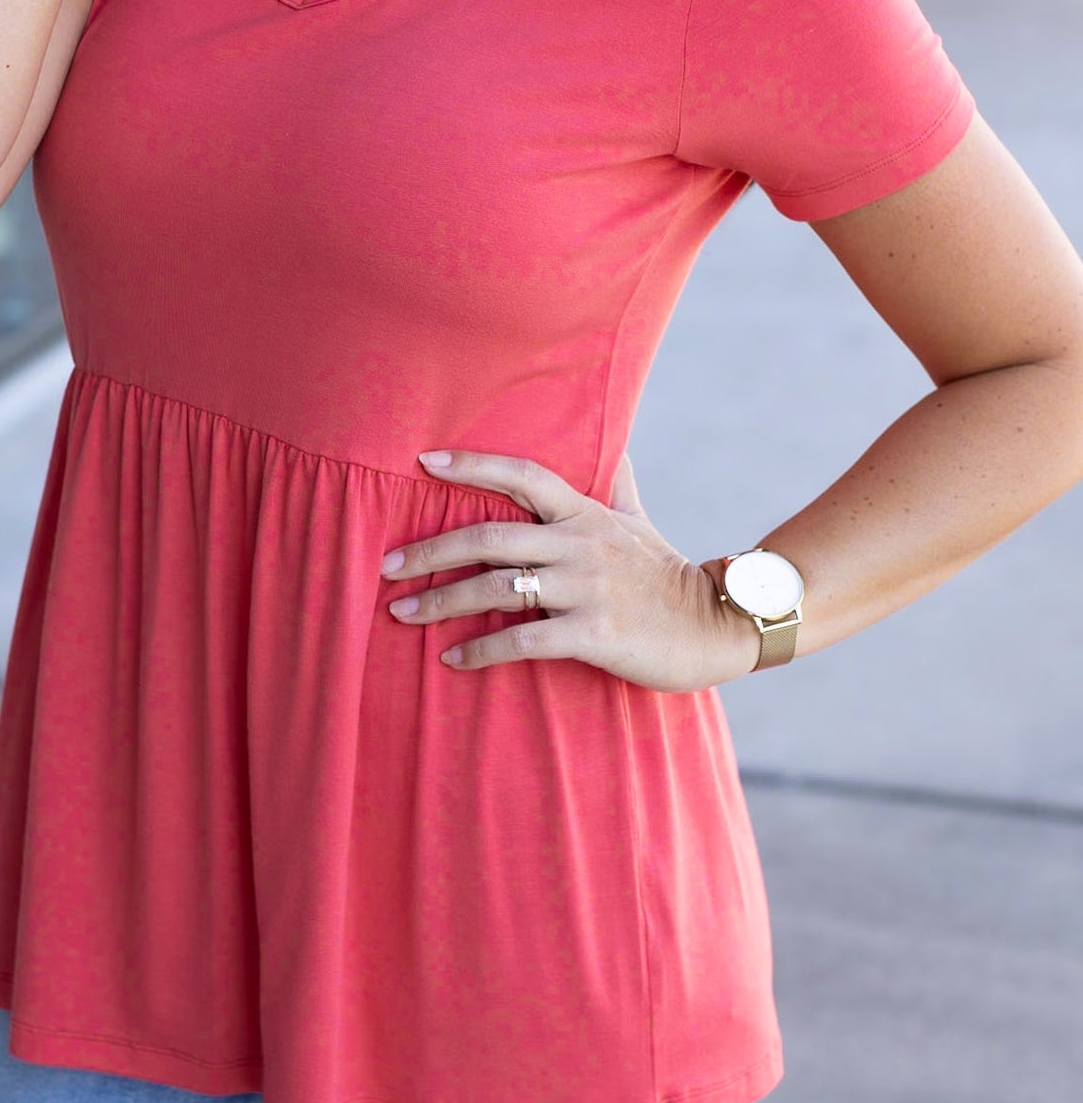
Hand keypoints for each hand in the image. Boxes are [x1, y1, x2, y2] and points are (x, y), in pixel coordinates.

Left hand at [381, 449, 761, 691]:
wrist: (716, 627)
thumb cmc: (666, 574)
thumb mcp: (640, 520)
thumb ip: (618, 482)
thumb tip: (615, 443)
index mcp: (587, 513)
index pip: (524, 476)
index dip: (474, 465)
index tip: (423, 461)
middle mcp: (582, 544)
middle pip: (490, 537)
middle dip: (430, 551)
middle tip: (386, 566)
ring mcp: (588, 590)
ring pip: (498, 589)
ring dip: (441, 601)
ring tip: (400, 612)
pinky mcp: (595, 636)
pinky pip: (523, 641)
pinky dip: (481, 651)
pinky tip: (451, 658)